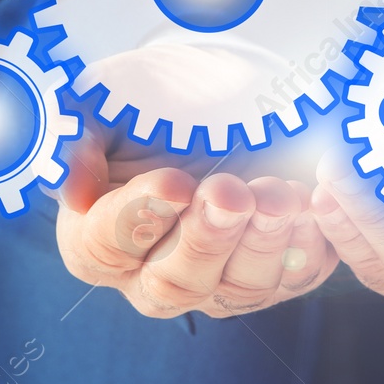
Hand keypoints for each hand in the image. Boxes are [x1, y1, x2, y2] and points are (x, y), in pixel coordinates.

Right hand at [53, 121, 338, 317]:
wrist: (222, 93)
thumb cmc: (156, 98)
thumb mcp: (107, 100)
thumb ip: (79, 137)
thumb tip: (73, 189)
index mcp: (96, 238)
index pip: (106, 246)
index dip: (140, 218)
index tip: (174, 183)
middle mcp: (152, 275)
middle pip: (174, 285)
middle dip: (207, 238)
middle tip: (231, 192)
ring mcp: (218, 283)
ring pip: (237, 290)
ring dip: (262, 243)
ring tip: (278, 195)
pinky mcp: (276, 276)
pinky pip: (293, 279)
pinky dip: (306, 248)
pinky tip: (310, 207)